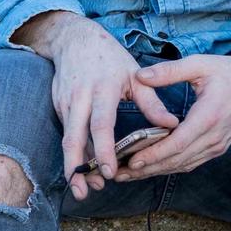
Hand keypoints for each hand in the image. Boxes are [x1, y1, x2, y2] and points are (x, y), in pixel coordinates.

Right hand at [17, 12, 177, 200]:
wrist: (73, 39)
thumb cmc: (109, 58)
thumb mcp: (135, 75)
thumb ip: (152, 102)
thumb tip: (171, 125)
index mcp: (103, 90)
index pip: (101, 124)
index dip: (104, 149)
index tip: (109, 171)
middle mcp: (80, 99)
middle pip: (74, 138)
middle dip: (77, 167)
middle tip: (84, 192)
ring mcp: (65, 103)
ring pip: (67, 140)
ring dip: (74, 165)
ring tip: (83, 189)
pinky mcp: (58, 107)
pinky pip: (68, 134)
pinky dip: (76, 153)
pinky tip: (85, 169)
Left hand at [123, 43, 230, 177]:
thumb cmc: (230, 72)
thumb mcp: (199, 65)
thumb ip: (169, 71)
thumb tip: (140, 76)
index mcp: (208, 117)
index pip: (177, 144)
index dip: (153, 155)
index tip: (131, 161)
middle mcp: (214, 137)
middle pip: (176, 160)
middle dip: (147, 169)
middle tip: (120, 174)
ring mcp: (217, 145)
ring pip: (183, 165)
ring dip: (156, 171)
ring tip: (129, 174)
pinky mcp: (217, 148)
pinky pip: (191, 162)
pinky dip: (170, 166)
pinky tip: (151, 168)